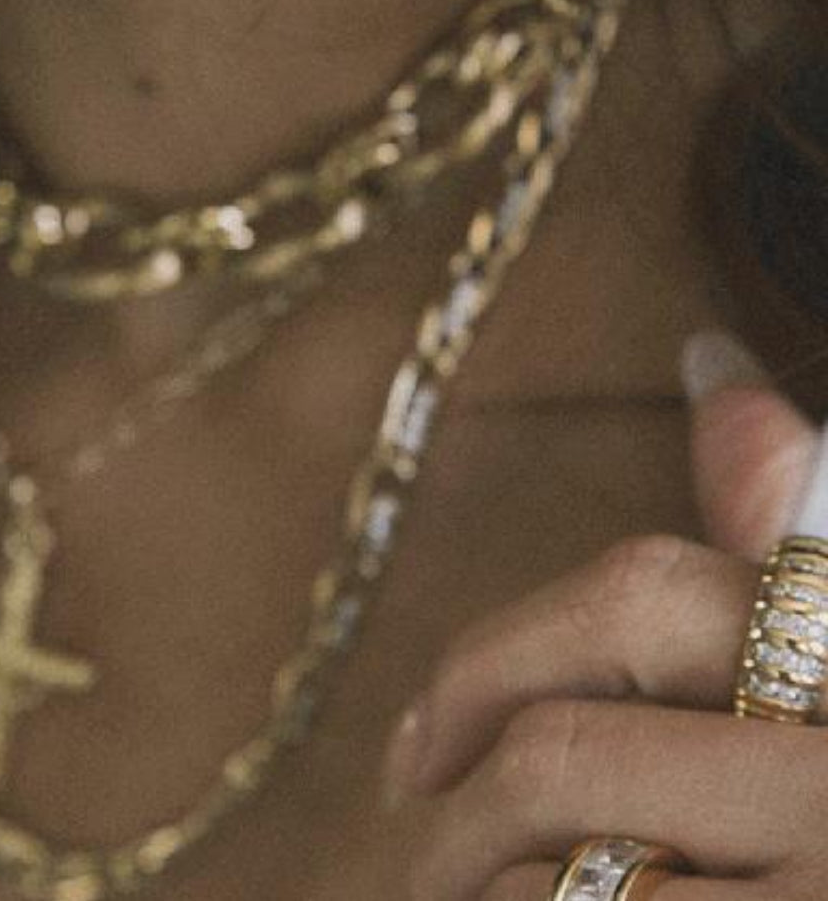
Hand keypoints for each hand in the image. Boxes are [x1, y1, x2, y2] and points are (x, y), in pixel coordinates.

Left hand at [384, 331, 827, 900]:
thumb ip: (787, 520)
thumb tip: (707, 358)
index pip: (638, 596)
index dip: (493, 653)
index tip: (420, 737)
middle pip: (572, 754)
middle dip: (459, 799)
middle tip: (419, 827)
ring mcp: (824, 889)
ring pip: (562, 881)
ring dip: (481, 893)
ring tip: (462, 896)